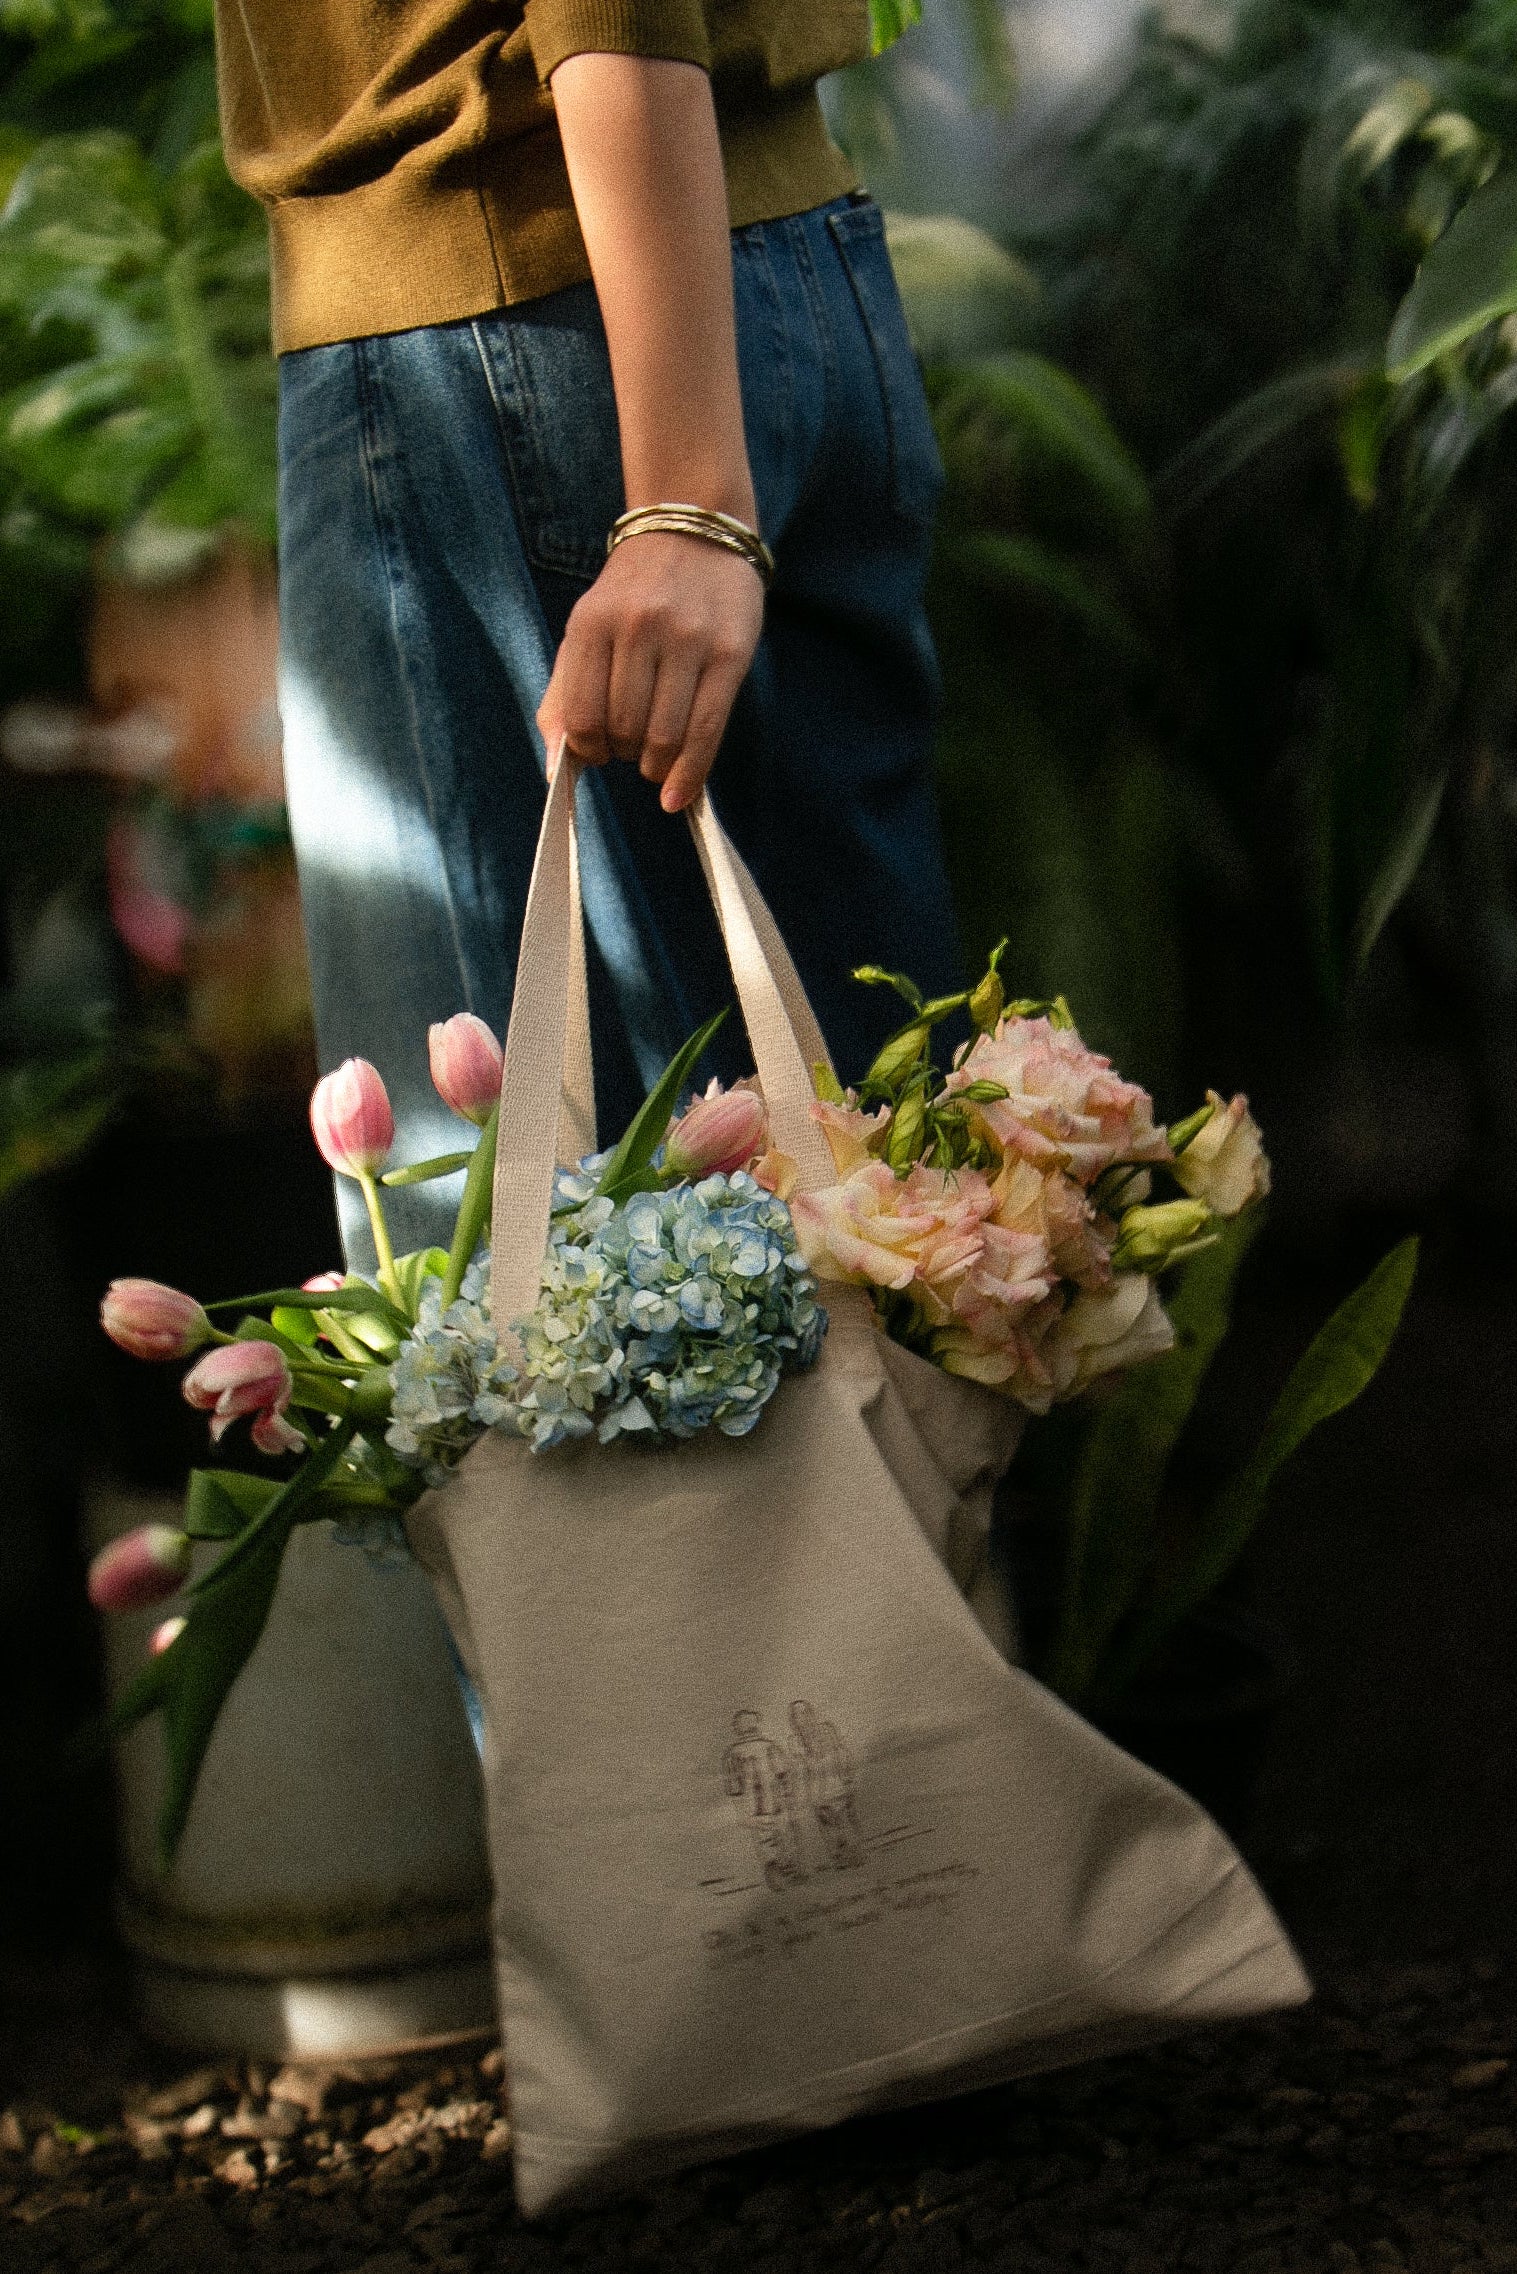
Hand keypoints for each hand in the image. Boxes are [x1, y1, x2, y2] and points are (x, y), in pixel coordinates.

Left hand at [536, 530, 763, 812]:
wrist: (693, 533)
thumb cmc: (633, 596)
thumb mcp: (585, 631)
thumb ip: (563, 696)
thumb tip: (554, 768)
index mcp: (592, 623)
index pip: (582, 717)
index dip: (588, 750)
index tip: (597, 754)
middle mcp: (639, 628)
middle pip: (626, 731)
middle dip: (626, 755)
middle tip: (632, 748)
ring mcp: (688, 639)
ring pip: (665, 736)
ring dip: (656, 765)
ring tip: (656, 759)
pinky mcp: (730, 653)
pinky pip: (707, 730)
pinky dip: (691, 773)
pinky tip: (680, 794)